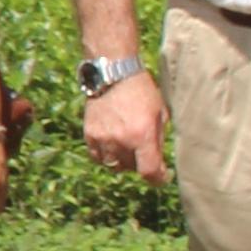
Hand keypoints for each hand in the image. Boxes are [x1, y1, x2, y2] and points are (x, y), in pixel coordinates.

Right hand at [82, 68, 167, 183]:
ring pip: (113, 165)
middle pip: (131, 168)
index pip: (149, 172)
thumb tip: (158, 160)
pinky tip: (112, 144)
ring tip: (127, 147)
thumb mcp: (160, 113)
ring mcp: (103, 138)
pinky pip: (97, 156)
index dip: (158, 179)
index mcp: (142, 135)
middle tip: (143, 150)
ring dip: (122, 160)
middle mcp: (121, 140)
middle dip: (140, 163)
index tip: (161, 177)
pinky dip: (106, 155)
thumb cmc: (142, 90)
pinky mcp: (89, 133)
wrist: (114, 71)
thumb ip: (158, 139)